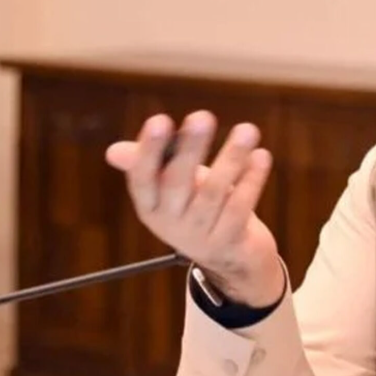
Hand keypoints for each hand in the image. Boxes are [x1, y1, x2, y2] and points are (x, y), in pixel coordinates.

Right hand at [105, 110, 284, 306]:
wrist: (230, 259)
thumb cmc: (197, 209)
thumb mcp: (171, 189)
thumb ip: (151, 164)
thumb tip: (113, 152)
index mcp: (150, 206)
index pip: (141, 179)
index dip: (149, 151)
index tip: (159, 120)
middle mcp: (170, 223)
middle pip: (177, 182)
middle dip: (190, 148)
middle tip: (203, 116)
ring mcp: (199, 235)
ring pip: (214, 192)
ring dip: (231, 158)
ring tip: (247, 130)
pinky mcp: (229, 241)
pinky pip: (240, 207)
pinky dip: (252, 180)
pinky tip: (261, 156)